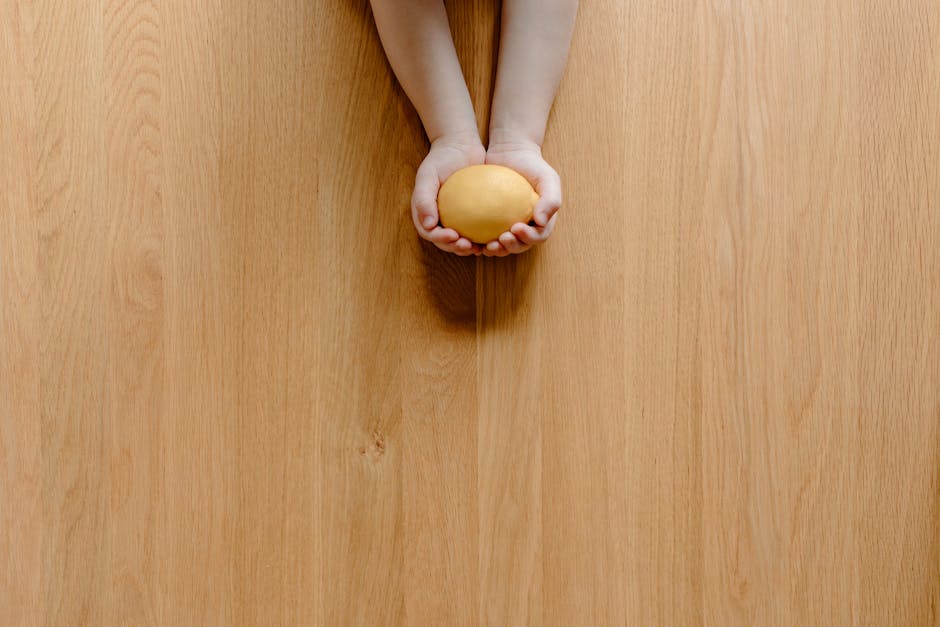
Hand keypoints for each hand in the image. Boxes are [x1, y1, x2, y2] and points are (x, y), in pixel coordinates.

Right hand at [412, 133, 486, 255]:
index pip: (430, 233)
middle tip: (469, 246)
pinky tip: (496, 235)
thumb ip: (423, 199)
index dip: (441, 240)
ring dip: (471, 247)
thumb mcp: (427, 175)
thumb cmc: (441, 159)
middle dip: (457, 248)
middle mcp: (440, 219)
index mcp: (426, 213)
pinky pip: (479, 227)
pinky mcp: (474, 214)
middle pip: (447, 242)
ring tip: (483, 247)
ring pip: (463, 239)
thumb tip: (428, 225)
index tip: (453, 236)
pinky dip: (486, 234)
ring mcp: (457, 218)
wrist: (461, 147)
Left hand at [481, 135, 560, 256]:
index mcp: (541, 222)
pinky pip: (484, 234)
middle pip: (519, 245)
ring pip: (501, 245)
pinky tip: (470, 238)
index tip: (516, 228)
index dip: (528, 238)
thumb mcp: (548, 178)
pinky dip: (479, 240)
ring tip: (486, 246)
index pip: (537, 236)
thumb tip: (541, 222)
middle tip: (500, 240)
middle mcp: (525, 227)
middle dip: (510, 247)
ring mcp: (506, 226)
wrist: (510, 152)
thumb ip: (551, 200)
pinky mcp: (490, 222)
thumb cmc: (532, 165)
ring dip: (495, 250)